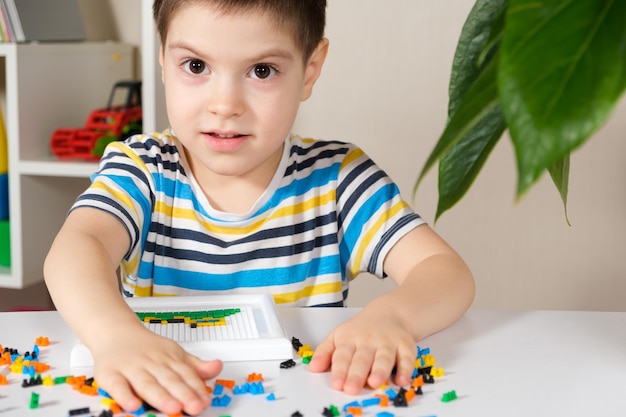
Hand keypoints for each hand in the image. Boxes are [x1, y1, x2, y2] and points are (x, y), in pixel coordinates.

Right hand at [90, 328, 222, 414]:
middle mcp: (152, 362)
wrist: (115, 332)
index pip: (185, 374)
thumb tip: (218, 367)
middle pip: (169, 380)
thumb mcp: (175, 353)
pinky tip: (133, 406)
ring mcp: (131, 368)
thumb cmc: (147, 348)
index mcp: (169, 358)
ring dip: (160, 396)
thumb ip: (195, 366)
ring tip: (172, 407)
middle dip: (183, 394)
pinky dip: (124, 396)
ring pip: (147, 383)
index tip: (205, 400)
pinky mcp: (110, 374)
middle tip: (194, 407)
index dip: (196, 388)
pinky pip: (117, 386)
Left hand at [307, 307, 416, 393]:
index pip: (342, 355)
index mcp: (349, 339)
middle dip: (356, 374)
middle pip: (362, 359)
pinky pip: (407, 358)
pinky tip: (402, 380)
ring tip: (374, 382)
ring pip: (384, 358)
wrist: (389, 312)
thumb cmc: (361, 330)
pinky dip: (406, 369)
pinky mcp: (405, 345)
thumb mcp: (338, 336)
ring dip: (379, 370)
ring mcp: (388, 343)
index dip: (339, 370)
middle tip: (351, 388)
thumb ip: (325, 352)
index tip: (336, 383)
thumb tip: (312, 368)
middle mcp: (369, 341)